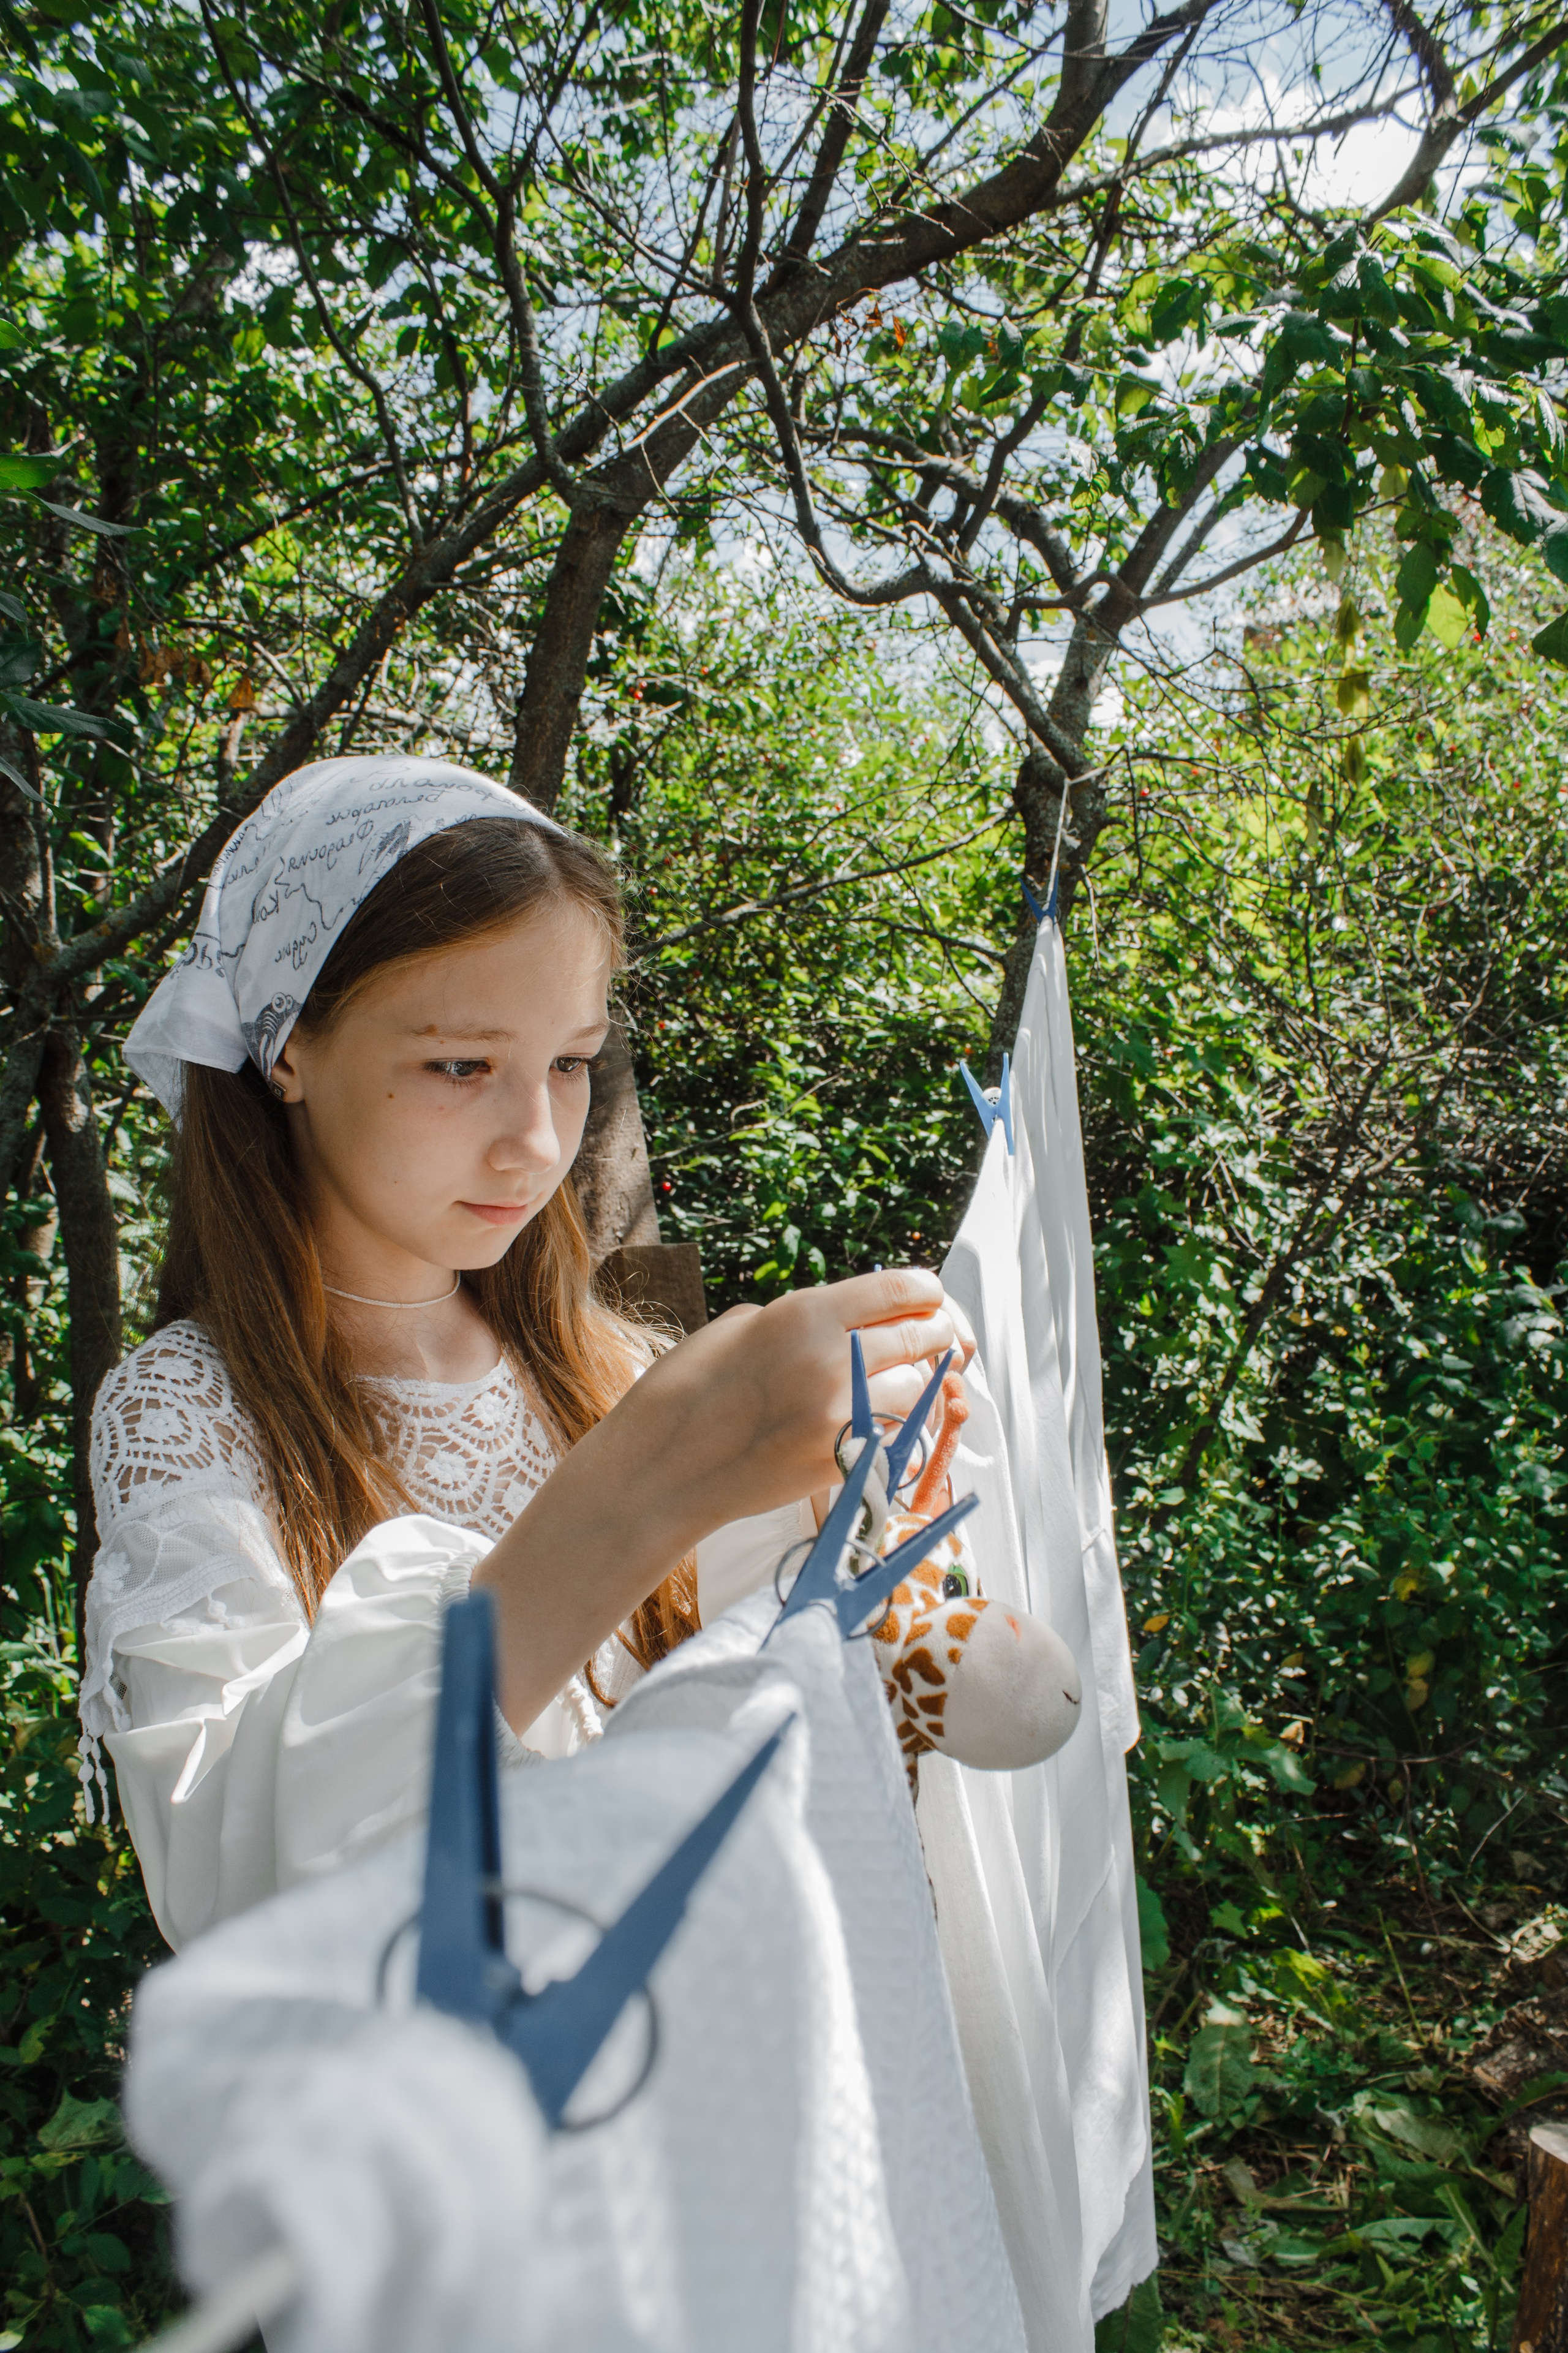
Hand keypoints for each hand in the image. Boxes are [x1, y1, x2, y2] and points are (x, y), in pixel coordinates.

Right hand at [636, 1265, 965, 1532]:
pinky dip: (896, 1427)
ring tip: (895, 1382)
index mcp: (804, 1314)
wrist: (661, 1470)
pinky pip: (898, 1437)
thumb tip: (849, 1320)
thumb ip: (801, 1319)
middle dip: (934, 1334)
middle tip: (933, 1337)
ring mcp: (841, 1417)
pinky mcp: (842, 1463)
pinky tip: (876, 1423)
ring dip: (914, 1382)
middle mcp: (832, 1361)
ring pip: (918, 1389)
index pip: (901, 1290)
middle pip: (922, 1336)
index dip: (927, 1292)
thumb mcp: (740, 1328)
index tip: (930, 1298)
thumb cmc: (687, 1390)